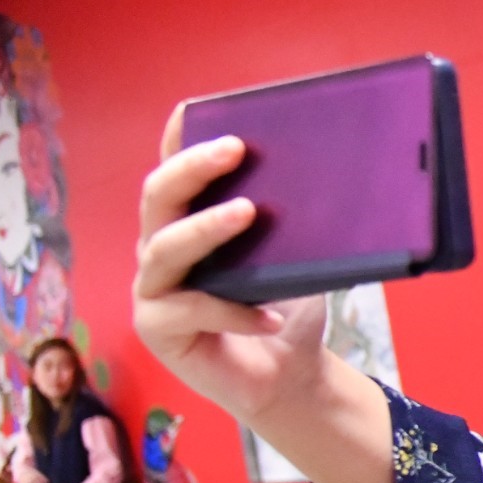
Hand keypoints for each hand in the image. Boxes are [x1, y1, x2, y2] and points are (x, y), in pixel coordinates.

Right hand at [133, 107, 327, 425]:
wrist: (290, 375)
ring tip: (247, 212)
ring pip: (162, 250)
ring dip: (205, 229)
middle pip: (157, 197)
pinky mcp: (157, 330)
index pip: (175, 171)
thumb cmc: (286, 309)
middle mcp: (161, 249)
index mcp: (188, 222)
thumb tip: (329, 177)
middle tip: (235, 148)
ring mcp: (153, 289)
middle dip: (193, 168)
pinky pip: (187, 311)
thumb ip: (294, 224)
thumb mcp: (296, 260)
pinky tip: (270, 317)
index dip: (178, 138)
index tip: (194, 107)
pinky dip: (233, 312)